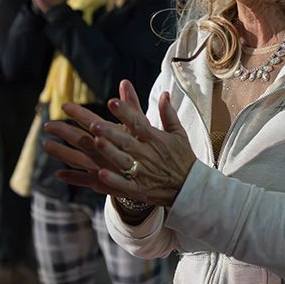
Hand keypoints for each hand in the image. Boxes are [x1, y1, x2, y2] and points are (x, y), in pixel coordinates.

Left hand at [43, 80, 197, 207]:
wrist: (190, 187)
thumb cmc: (182, 157)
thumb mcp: (178, 133)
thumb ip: (168, 113)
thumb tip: (165, 93)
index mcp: (155, 139)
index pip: (138, 123)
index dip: (125, 112)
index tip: (112, 102)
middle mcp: (147, 154)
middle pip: (126, 141)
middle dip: (110, 132)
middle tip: (94, 123)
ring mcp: (143, 172)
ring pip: (123, 161)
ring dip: (109, 152)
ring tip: (96, 142)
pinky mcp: (140, 189)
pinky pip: (124, 185)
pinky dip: (113, 180)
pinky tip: (100, 174)